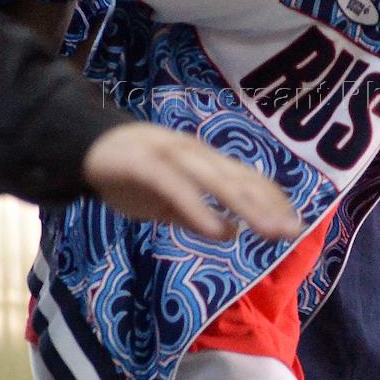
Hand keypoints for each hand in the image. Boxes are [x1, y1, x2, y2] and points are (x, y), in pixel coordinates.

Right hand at [82, 123, 301, 241]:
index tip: (295, 225)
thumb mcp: (169, 201)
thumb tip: (230, 232)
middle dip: (268, 207)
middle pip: (239, 180)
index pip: (247, 179)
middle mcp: (195, 154)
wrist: (85, 146)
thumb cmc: (131, 174)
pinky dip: (198, 208)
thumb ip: (197, 215)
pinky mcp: (144, 165)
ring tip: (269, 232)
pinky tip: (217, 230)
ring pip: (215, 181)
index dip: (272, 201)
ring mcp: (171, 156)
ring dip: (246, 207)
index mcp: (204, 161)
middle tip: (292, 233)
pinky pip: (177, 188)